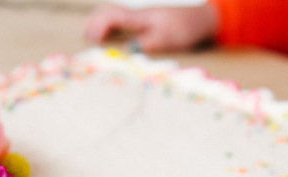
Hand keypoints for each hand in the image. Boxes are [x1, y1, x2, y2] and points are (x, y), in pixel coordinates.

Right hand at [83, 3, 218, 52]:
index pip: (111, 16)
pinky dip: (110, 29)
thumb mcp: (168, 38)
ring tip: (91, 40)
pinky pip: (121, 23)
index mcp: (139, 17)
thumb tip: (127, 52)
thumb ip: (146, 44)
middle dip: (92, 25)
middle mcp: (136, 15)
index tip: (90, 40)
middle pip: (106, 14)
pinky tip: (110, 40)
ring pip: (112, 17)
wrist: (203, 19)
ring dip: (100, 26)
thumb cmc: (186, 27)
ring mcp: (140, 19)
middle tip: (84, 40)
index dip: (97, 27)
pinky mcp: (144, 24)